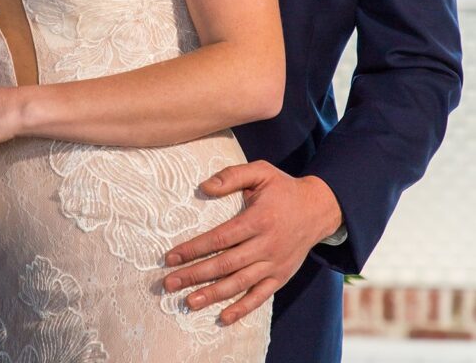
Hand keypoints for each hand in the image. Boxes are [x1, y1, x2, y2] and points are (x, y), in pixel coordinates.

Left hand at [162, 161, 342, 324]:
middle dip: (194, 275)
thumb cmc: (283, 187)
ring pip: (239, 283)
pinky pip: (260, 296)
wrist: (319, 208)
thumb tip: (203, 187)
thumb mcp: (260, 172)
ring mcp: (274, 264)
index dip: (194, 249)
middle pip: (225, 264)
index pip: (220, 238)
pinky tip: (223, 316)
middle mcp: (266, 245)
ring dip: (212, 295)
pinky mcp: (282, 276)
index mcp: (258, 219)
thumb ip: (232, 176)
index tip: (170, 257)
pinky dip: (242, 308)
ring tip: (188, 302)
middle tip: (169, 283)